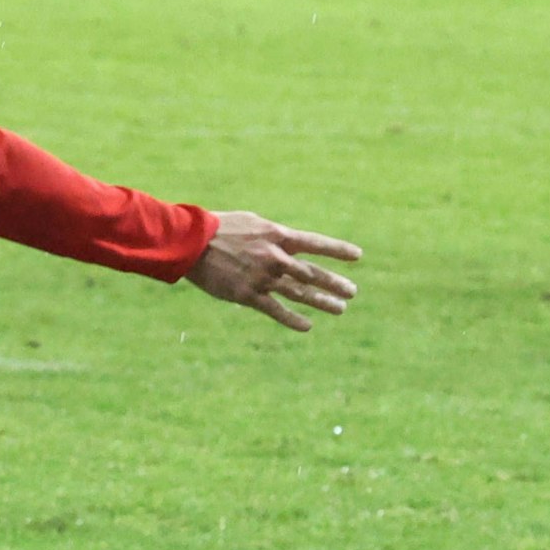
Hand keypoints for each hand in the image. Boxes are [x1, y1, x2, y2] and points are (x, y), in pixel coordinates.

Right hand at [185, 212, 361, 331]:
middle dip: (334, 283)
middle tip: (352, 292)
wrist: (192, 242)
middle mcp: (275, 258)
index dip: (337, 250)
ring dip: (322, 302)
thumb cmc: (219, 228)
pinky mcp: (247, 295)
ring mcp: (263, 278)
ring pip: (299, 293)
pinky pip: (275, 310)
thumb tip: (289, 244)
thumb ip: (273, 235)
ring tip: (339, 309)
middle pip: (312, 273)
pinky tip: (307, 326)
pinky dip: (293, 319)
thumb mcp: (252, 223)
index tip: (357, 256)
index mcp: (277, 236)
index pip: (315, 243)